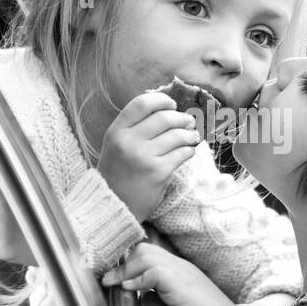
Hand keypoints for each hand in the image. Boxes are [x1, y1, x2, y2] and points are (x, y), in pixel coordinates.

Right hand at [97, 91, 199, 221]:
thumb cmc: (118, 173)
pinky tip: (188, 151)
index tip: (172, 104)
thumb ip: (135, 127)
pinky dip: (189, 150)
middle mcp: (128, 141)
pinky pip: (182, 153)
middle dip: (181, 118)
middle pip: (164, 118)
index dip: (162, 100)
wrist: (114, 205)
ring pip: (177, 135)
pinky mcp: (159, 172)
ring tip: (192, 137)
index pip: (142, 103)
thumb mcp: (116, 145)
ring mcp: (144, 157)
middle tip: (189, 122)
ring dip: (189, 135)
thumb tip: (168, 110)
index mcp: (116, 131)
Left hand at [100, 242, 238, 305]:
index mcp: (182, 272)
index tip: (117, 278)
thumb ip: (164, 300)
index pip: (151, 255)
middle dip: (123, 264)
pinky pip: (152, 271)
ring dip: (125, 270)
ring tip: (113, 284)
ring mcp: (181, 272)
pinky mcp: (179, 283)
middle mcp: (181, 267)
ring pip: (144, 255)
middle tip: (109, 280)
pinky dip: (137, 279)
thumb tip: (147, 299)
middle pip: (144, 250)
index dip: (131, 264)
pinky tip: (129, 290)